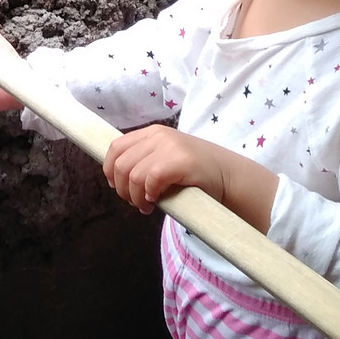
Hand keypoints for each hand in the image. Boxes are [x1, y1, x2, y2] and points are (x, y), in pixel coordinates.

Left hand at [103, 126, 277, 231]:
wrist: (229, 177)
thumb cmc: (195, 175)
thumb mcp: (165, 160)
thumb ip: (143, 163)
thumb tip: (116, 180)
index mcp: (152, 133)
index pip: (115, 147)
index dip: (110, 170)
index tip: (117, 187)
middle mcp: (158, 135)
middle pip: (120, 164)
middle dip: (122, 189)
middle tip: (135, 202)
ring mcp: (170, 146)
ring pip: (132, 175)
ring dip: (134, 196)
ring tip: (146, 205)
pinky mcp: (181, 161)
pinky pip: (150, 179)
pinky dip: (148, 194)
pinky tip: (156, 201)